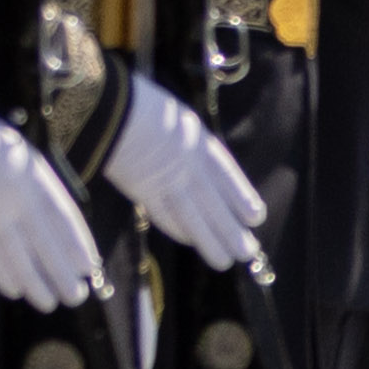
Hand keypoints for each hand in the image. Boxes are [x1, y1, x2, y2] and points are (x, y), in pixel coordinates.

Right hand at [0, 96, 108, 309]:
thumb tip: (59, 222)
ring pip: (18, 256)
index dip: (77, 245)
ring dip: (35, 282)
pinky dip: (2, 275)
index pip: (64, 219)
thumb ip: (42, 188)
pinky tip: (15, 291)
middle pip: (45, 243)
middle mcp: (18, 198)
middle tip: (76, 296)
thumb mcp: (26, 158)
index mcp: (37, 178)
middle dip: (61, 273)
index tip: (89, 268)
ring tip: (50, 303)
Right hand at [107, 71, 267, 267]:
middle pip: (212, 202)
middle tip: (247, 252)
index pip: (226, 175)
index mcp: (199, 142)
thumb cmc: (146, 107)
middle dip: (230, 229)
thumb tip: (207, 165)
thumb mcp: (180, 119)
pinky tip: (189, 242)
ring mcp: (163, 179)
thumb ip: (194, 144)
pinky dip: (176, 229)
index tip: (256, 217)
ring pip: (190, 216)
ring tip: (223, 261)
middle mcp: (187, 164)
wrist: (112, 109)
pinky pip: (162, 214)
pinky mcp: (141, 189)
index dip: (241, 197)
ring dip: (208, 240)